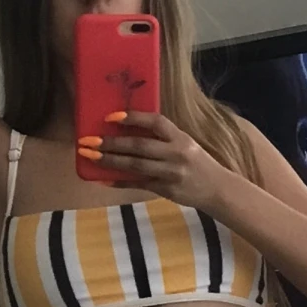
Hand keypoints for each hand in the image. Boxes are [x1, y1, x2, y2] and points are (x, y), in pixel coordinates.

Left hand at [79, 110, 226, 206]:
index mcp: (181, 138)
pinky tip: (102, 179)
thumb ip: (163, 138)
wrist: (217, 189)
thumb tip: (128, 130)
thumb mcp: (185, 144)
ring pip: (135, 166)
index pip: (156, 122)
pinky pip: (138, 184)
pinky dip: (119, 181)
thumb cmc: (197, 162)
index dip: (133, 118)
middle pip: (139, 146)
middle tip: (88, 140)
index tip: (110, 117)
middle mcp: (176, 154)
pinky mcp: (166, 190)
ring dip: (110, 161)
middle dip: (111, 143)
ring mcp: (171, 173)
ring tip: (90, 156)